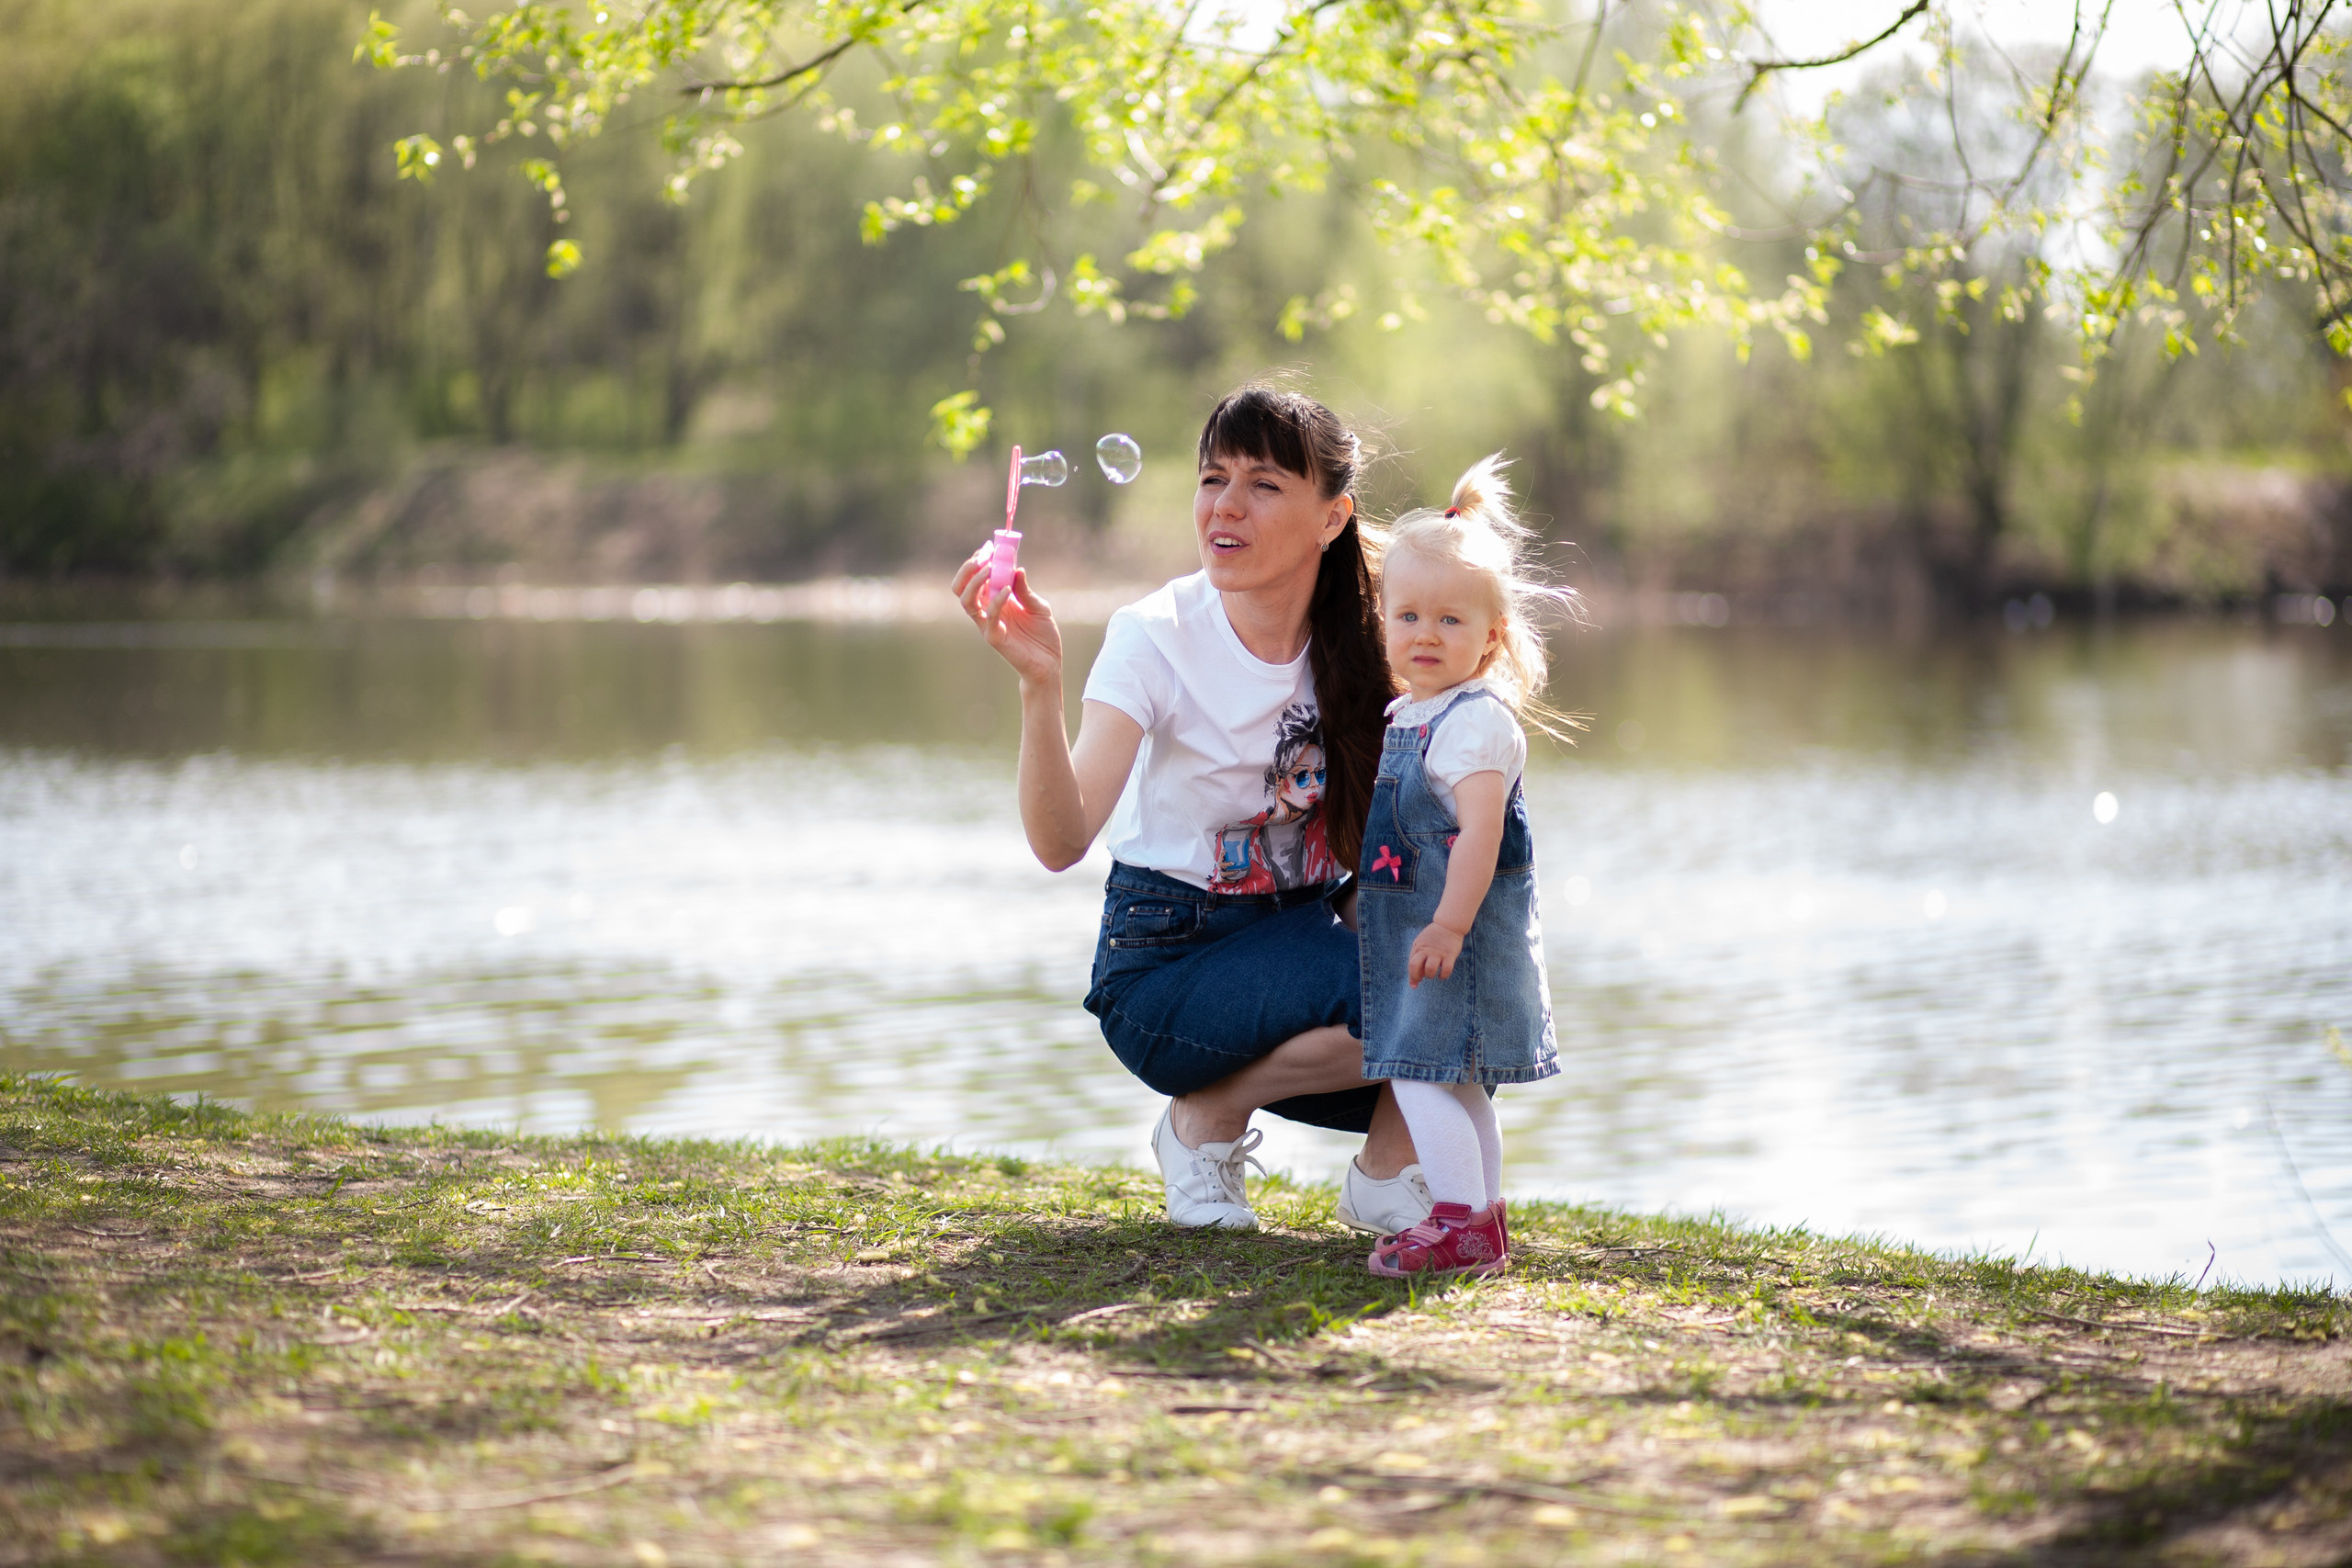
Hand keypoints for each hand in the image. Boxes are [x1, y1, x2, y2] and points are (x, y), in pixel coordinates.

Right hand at [951, 545, 1062, 687]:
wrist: (1049, 663)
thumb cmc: (1042, 635)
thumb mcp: (1038, 606)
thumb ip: (1025, 589)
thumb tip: (1016, 568)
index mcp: (994, 601)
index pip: (975, 578)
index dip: (979, 561)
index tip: (990, 546)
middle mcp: (986, 611)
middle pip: (961, 587)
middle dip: (968, 568)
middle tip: (983, 555)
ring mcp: (988, 624)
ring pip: (966, 601)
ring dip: (975, 582)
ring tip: (989, 568)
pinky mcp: (995, 637)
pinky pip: (989, 617)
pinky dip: (996, 600)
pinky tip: (1008, 589)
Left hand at [1407, 921, 1464, 987]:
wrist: (1449, 924)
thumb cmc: (1433, 937)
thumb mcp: (1421, 943)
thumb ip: (1417, 957)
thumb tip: (1417, 977)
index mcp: (1418, 947)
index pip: (1411, 964)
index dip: (1412, 977)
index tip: (1414, 985)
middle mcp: (1427, 950)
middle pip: (1415, 966)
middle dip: (1417, 977)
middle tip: (1422, 978)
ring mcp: (1438, 952)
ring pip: (1430, 970)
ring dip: (1430, 975)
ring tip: (1433, 973)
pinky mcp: (1450, 954)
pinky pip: (1446, 970)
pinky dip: (1443, 976)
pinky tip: (1442, 974)